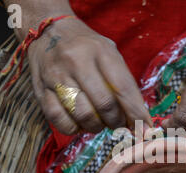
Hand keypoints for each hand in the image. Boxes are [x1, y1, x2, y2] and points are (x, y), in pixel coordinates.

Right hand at [27, 18, 151, 134]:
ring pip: (82, 115)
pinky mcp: (41, 90)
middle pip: (104, 104)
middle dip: (117, 122)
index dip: (136, 113)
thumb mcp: (109, 53)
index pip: (123, 87)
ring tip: (100, 123)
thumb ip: (123, 83)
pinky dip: (74, 129)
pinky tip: (80, 123)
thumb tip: (139, 120)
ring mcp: (56, 76)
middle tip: (119, 124)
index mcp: (100, 51)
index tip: (145, 128)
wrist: (49, 31)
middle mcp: (77, 62)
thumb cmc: (87, 47)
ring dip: (97, 127)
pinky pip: (59, 120)